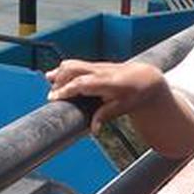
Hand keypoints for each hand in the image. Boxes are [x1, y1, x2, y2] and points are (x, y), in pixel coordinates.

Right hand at [46, 60, 165, 132]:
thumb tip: (94, 129)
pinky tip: (53, 78)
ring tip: (49, 84)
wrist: (143, 78)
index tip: (54, 97)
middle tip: (52, 96)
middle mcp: (100, 71)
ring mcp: (96, 66)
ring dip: (58, 73)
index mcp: (107, 82)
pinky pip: (75, 64)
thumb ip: (105, 115)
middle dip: (59, 81)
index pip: (82, 83)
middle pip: (73, 70)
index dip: (66, 90)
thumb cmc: (135, 94)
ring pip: (72, 64)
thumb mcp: (122, 108)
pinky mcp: (93, 65)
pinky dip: (63, 70)